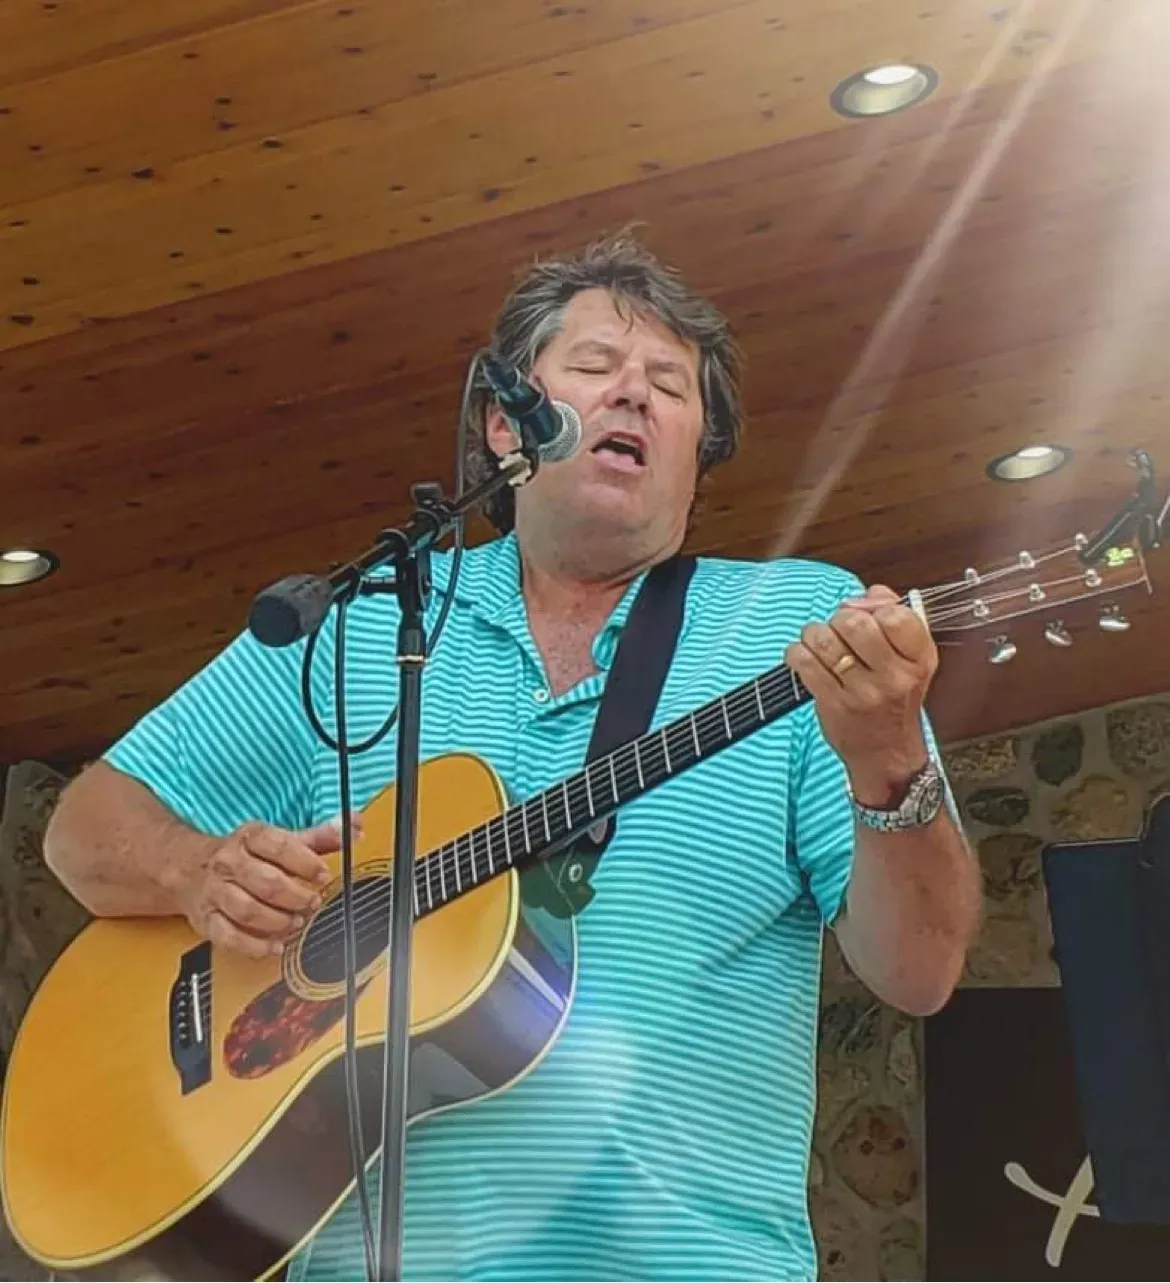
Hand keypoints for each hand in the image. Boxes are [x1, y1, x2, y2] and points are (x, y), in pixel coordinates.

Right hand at [177, 815, 358, 958]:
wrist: (186, 867)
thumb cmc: (241, 854)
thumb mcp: (278, 839)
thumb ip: (318, 837)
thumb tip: (353, 826)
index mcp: (249, 838)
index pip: (280, 846)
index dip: (306, 863)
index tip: (324, 875)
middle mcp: (230, 863)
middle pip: (267, 882)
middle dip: (296, 896)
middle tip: (312, 902)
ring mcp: (216, 892)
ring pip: (248, 911)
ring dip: (278, 921)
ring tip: (296, 923)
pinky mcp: (207, 919)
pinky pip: (229, 937)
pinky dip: (254, 946)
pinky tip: (274, 947)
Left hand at [784, 585, 937, 805]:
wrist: (886, 751)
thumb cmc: (895, 699)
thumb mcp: (912, 660)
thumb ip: (896, 618)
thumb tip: (870, 593)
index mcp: (919, 659)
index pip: (895, 615)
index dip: (873, 607)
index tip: (866, 615)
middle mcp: (894, 676)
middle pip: (854, 623)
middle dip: (839, 619)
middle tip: (839, 630)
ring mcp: (863, 692)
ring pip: (824, 640)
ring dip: (814, 634)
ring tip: (819, 642)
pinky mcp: (833, 703)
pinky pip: (803, 662)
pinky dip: (797, 653)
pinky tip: (803, 657)